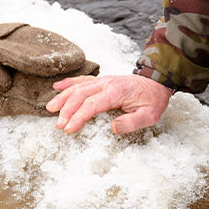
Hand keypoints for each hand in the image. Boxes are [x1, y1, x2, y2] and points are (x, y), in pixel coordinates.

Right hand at [46, 74, 171, 134]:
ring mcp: (104, 80)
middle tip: (58, 124)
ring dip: (63, 97)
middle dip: (67, 110)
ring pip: (78, 86)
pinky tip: (56, 87)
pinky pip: (82, 80)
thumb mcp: (151, 115)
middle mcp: (108, 83)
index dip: (78, 116)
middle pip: (81, 95)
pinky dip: (68, 83)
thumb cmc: (154, 99)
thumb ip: (133, 122)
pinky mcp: (102, 81)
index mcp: (118, 92)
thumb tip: (113, 128)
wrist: (158, 82)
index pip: (93, 104)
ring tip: (50, 108)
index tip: (69, 128)